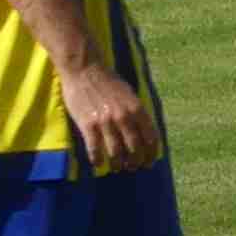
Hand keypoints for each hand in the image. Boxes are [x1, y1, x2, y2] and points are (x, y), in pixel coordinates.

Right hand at [58, 60, 163, 174]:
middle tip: (132, 167)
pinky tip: (98, 164)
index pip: (150, 138)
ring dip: (118, 164)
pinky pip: (95, 150)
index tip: (149, 161)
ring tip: (117, 167)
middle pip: (134, 149)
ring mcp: (105, 122)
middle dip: (135, 162)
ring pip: (116, 153)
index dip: (151, 153)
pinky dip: (97, 160)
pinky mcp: (88, 125)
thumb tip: (144, 132)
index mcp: (137, 108)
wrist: (84, 68)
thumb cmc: (107, 80)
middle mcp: (123, 117)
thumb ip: (137, 112)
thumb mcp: (129, 93)